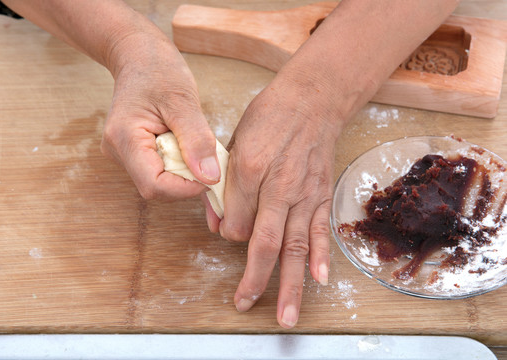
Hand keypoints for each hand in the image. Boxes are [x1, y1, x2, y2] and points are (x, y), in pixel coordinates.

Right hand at [100, 31, 219, 199]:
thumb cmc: (158, 70)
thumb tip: (210, 178)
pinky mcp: (133, 153)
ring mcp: (123, 154)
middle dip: (186, 179)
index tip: (210, 174)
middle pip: (156, 187)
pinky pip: (159, 170)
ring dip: (183, 171)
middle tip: (207, 156)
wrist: (138, 55)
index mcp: (124, 138)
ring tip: (194, 144)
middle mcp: (117, 151)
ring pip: (159, 181)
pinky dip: (179, 164)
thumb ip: (197, 140)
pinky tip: (185, 144)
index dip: (185, 187)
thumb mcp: (184, 101)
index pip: (154, 185)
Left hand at [218, 75, 340, 327]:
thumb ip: (225, 185)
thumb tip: (219, 223)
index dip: (228, 232)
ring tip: (286, 315)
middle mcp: (278, 186)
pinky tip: (319, 280)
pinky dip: (320, 256)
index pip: (234, 221)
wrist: (311, 100)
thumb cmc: (268, 117)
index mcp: (249, 169)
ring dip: (291, 284)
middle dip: (254, 279)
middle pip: (263, 242)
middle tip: (245, 305)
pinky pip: (321, 230)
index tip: (229, 230)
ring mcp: (304, 193)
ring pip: (294, 246)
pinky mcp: (322, 195)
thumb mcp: (234, 143)